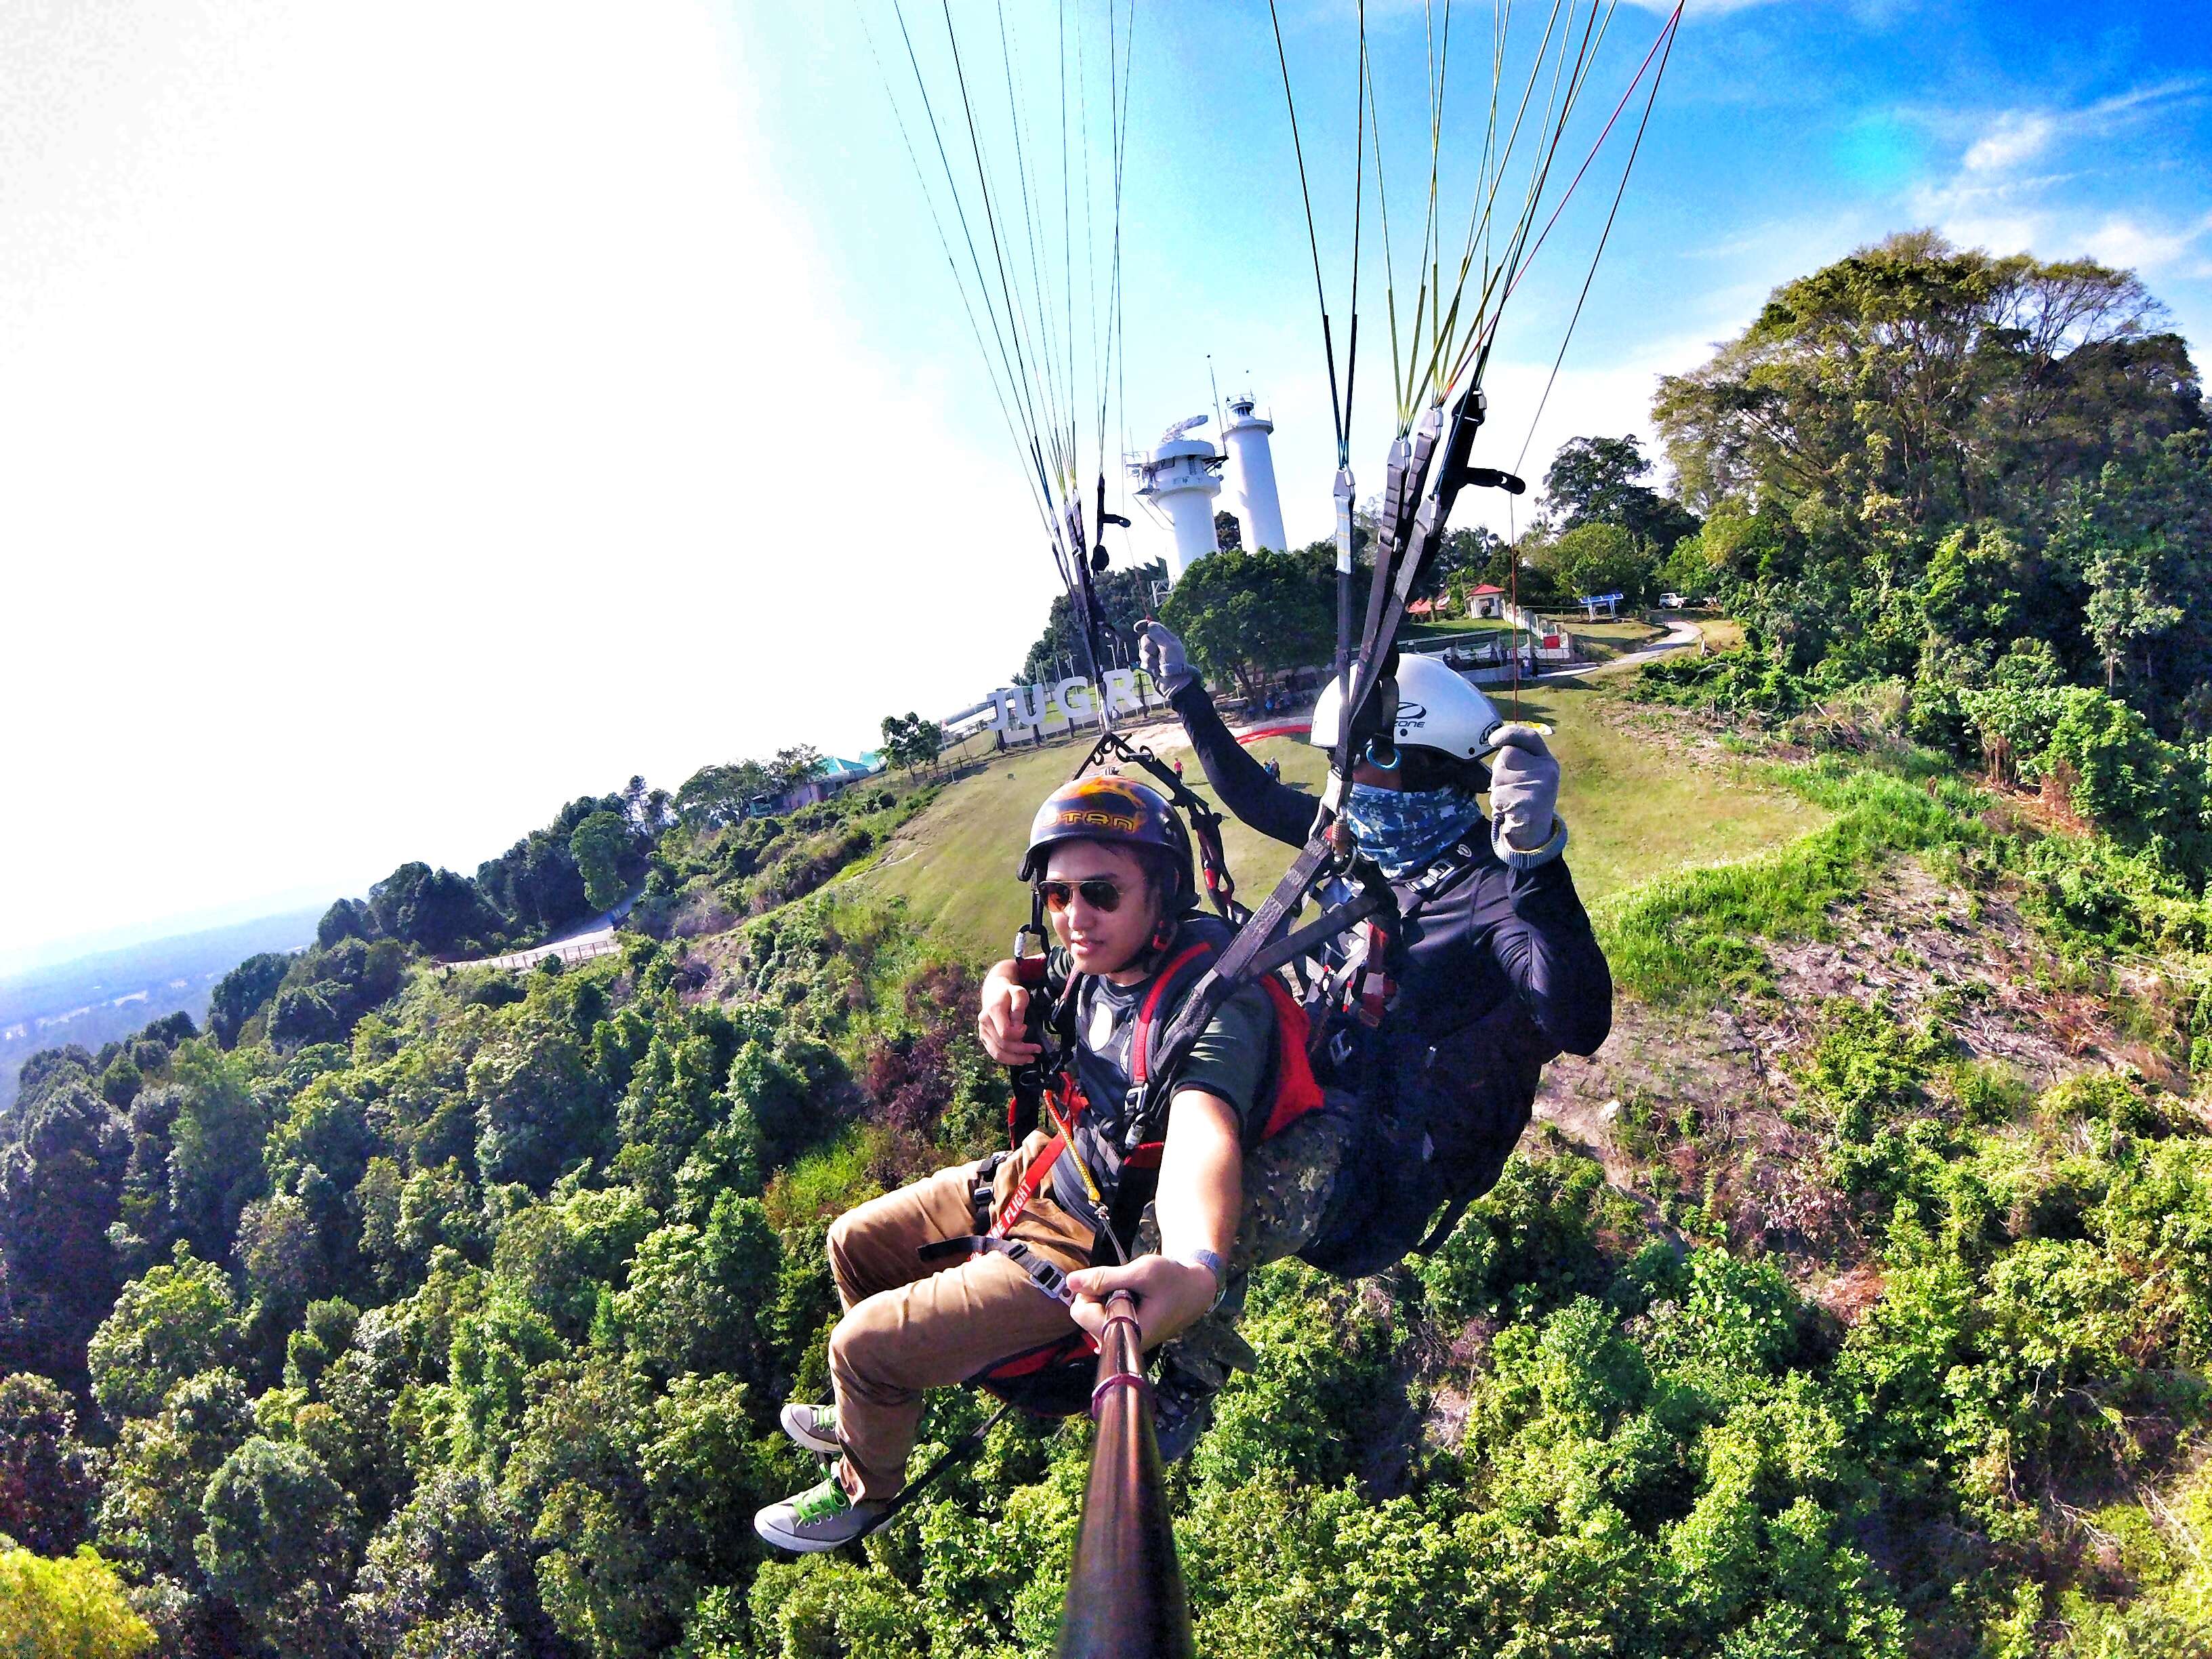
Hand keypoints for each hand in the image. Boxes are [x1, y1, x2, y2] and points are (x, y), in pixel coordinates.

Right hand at [976, 964, 1041, 1064]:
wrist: (994, 992)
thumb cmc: (1009, 993)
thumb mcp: (1019, 992)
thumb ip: (1019, 1006)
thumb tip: (1018, 1026)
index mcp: (993, 1011)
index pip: (1005, 1032)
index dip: (1018, 1034)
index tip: (1026, 1027)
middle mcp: (985, 1023)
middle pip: (1003, 1045)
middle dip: (1021, 1050)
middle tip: (1037, 1049)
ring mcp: (983, 1032)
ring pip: (998, 1054)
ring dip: (1015, 1059)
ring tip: (1030, 1058)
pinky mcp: (984, 1038)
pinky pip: (995, 1054)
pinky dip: (1008, 1059)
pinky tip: (1020, 1059)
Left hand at [1064, 1254, 1217, 1348]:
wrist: (1194, 1290)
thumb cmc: (1172, 1279)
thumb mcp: (1141, 1272)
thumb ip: (1105, 1278)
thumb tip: (1069, 1282)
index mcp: (1127, 1333)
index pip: (1081, 1314)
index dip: (1091, 1291)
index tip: (1113, 1281)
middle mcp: (1122, 1344)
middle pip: (1083, 1317)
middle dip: (1096, 1296)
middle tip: (1124, 1285)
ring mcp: (1123, 1343)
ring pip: (1091, 1318)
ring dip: (1104, 1301)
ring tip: (1130, 1293)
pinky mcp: (1124, 1339)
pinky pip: (1102, 1321)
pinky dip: (1110, 1307)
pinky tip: (1129, 1300)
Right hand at [1136, 620, 1196, 695]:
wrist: (1173, 683)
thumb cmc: (1174, 664)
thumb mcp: (1168, 646)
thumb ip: (1158, 634)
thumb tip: (1150, 625)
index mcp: (1167, 638)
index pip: (1154, 627)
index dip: (1144, 626)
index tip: (1136, 628)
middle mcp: (1160, 645)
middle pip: (1145, 638)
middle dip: (1148, 646)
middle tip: (1156, 653)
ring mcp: (1155, 655)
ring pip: (1142, 650)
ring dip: (1148, 658)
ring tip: (1156, 665)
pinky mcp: (1150, 664)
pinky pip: (1143, 660)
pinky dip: (1148, 665)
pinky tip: (1154, 670)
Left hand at [1487, 726, 1560, 850]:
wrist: (1535, 834)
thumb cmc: (1528, 800)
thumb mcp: (1532, 776)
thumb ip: (1521, 758)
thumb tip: (1498, 741)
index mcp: (1548, 762)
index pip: (1529, 737)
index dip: (1509, 733)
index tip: (1493, 739)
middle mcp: (1547, 771)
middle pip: (1507, 755)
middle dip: (1499, 771)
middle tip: (1510, 789)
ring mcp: (1539, 787)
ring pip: (1498, 776)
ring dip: (1497, 789)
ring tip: (1511, 801)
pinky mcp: (1528, 804)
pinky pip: (1498, 796)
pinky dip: (1498, 805)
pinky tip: (1510, 812)